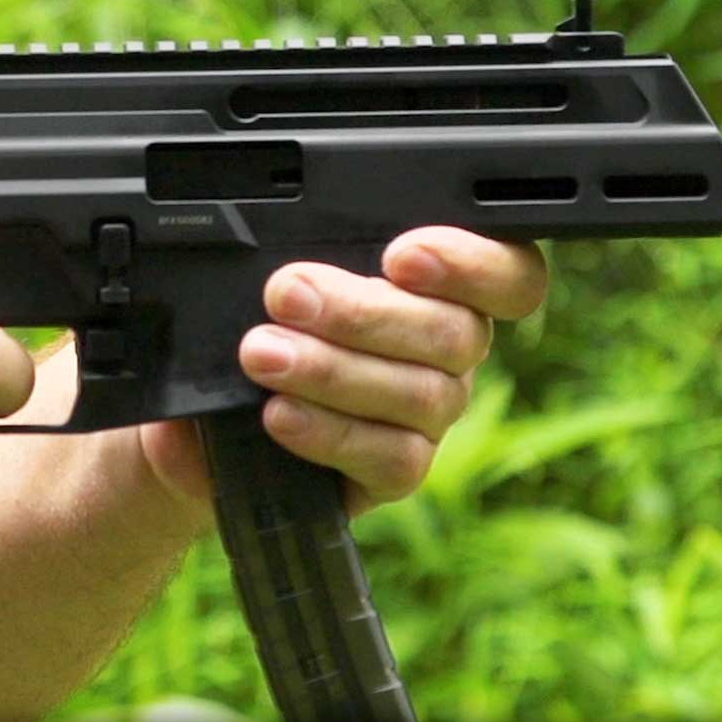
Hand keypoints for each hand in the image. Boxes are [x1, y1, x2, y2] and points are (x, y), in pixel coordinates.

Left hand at [138, 227, 547, 516]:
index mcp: (442, 284)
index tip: (400, 257)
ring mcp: (431, 413)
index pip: (509, 274)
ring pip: (422, 395)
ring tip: (263, 354)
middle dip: (361, 313)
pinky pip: (393, 458)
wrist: (212, 412)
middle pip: (455, 333)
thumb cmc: (257, 321)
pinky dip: (330, 433)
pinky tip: (279, 414)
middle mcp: (452, 348)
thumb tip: (293, 261)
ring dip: (333, 371)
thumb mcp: (273, 274)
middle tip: (285, 296)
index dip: (471, 264)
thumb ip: (303, 252)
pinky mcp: (400, 469)